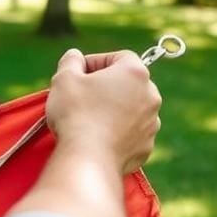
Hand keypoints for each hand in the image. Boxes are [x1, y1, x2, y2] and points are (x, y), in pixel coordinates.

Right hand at [46, 48, 162, 173]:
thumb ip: (71, 60)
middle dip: (106, 87)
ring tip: (89, 119)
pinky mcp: (146, 146)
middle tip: (82, 96)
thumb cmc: (77, 113)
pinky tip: (98, 137)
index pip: (119, 57)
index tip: (79, 75)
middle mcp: (151, 95)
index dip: (96, 62)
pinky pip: (131, 133)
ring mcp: (152, 123)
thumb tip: (75, 57)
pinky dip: (118, 133)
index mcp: (136, 72)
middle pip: (128, 83)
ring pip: (131, 109)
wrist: (89, 159)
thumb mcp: (65, 77)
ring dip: (114, 110)